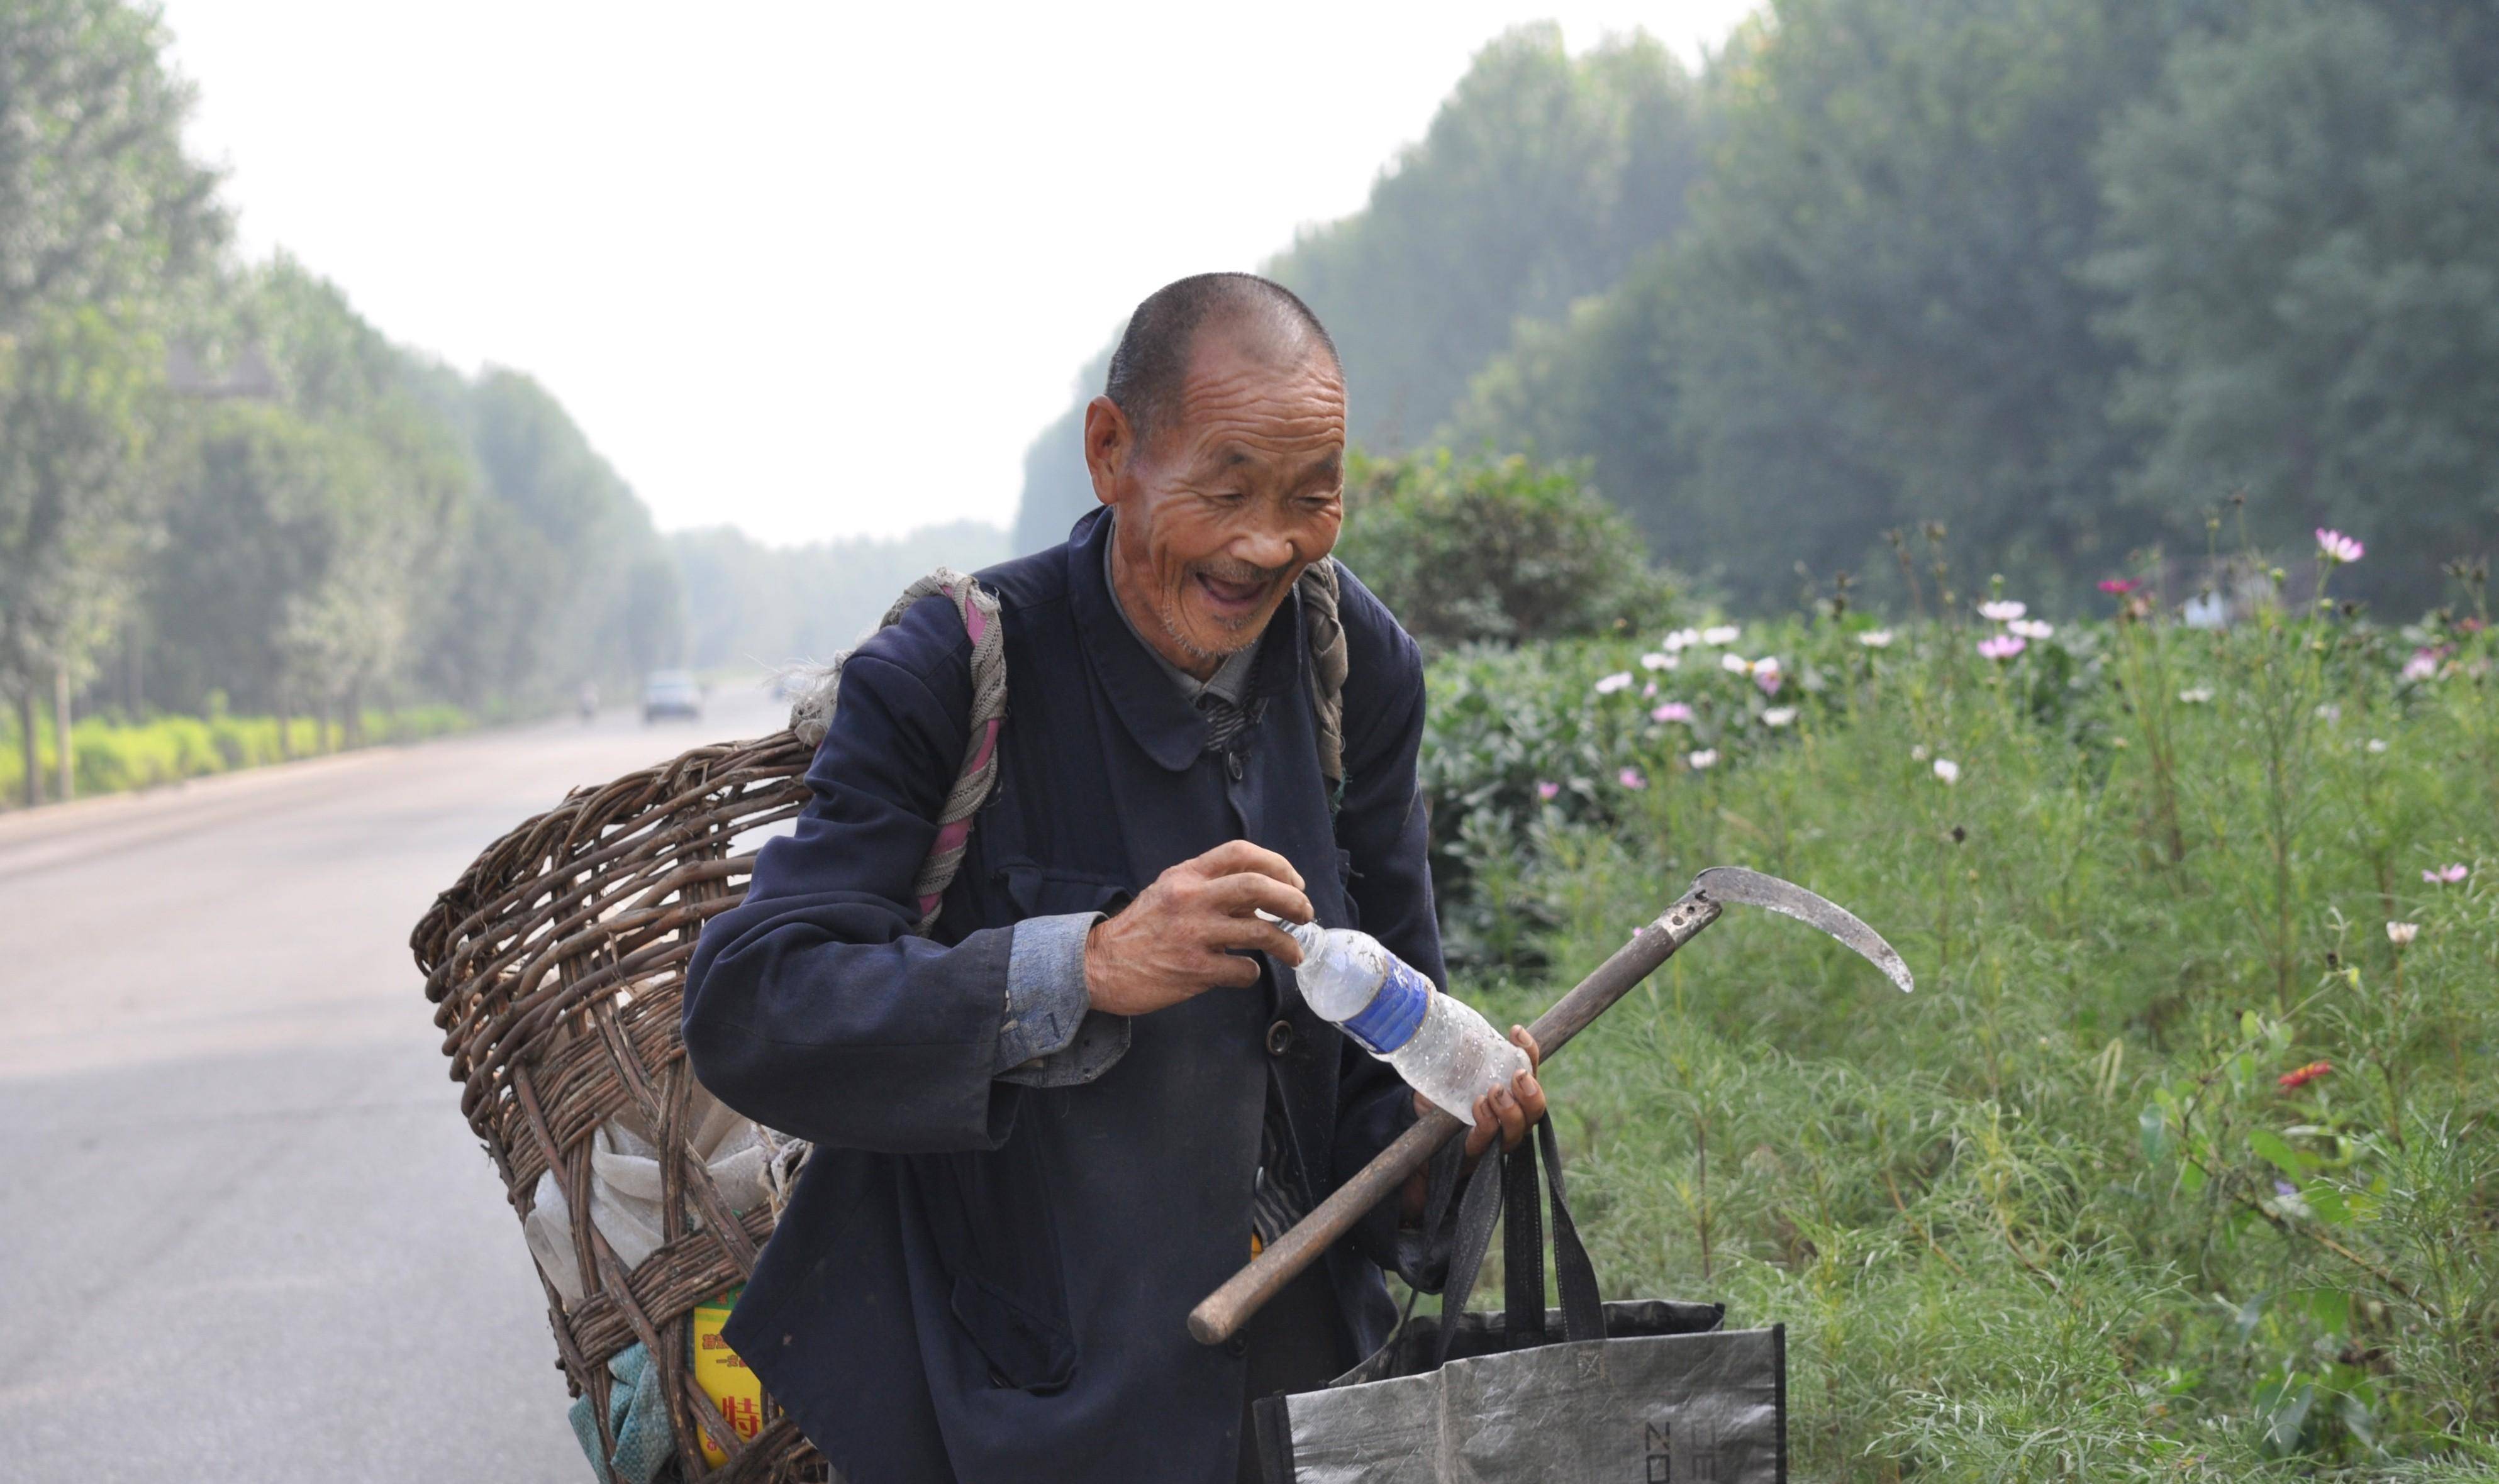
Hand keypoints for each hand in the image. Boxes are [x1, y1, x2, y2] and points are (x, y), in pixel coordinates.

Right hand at [1083, 840, 1310, 1015]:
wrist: (1100, 965)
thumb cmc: (1140, 929)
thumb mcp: (1169, 891)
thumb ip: (1209, 887)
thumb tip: (1260, 894)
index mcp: (1187, 875)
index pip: (1241, 853)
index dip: (1278, 865)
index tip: (1294, 883)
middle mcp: (1192, 898)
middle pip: (1258, 887)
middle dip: (1293, 900)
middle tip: (1306, 914)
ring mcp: (1194, 934)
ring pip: (1260, 931)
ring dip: (1287, 943)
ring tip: (1295, 953)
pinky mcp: (1194, 969)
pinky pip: (1242, 969)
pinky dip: (1252, 972)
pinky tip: (1246, 972)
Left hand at [1400, 1025, 1543, 1217]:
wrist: (1418, 1128)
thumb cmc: (1444, 1094)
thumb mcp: (1454, 1069)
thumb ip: (1463, 1053)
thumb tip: (1463, 1028)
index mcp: (1512, 1092)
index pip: (1530, 1070)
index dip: (1529, 1051)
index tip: (1516, 1031)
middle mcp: (1512, 1116)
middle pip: (1536, 1108)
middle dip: (1532, 1091)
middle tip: (1519, 1075)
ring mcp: (1497, 1138)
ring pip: (1519, 1128)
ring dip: (1511, 1109)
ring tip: (1495, 1091)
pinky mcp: (1477, 1152)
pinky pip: (1488, 1141)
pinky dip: (1488, 1123)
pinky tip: (1480, 1106)